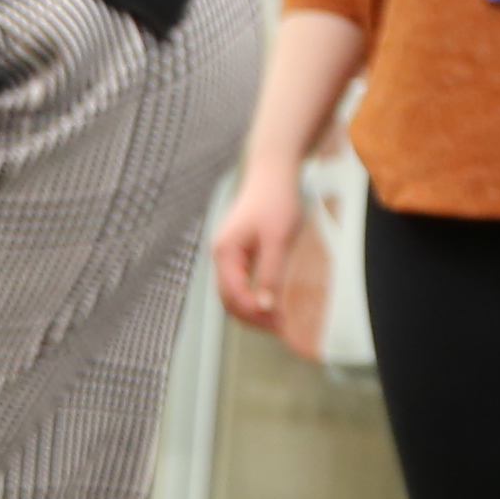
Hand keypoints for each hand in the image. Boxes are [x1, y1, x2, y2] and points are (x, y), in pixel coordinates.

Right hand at [209, 159, 306, 330]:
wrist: (273, 171)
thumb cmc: (276, 200)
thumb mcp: (277, 239)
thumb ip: (270, 273)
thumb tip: (265, 307)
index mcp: (225, 254)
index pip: (234, 296)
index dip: (254, 314)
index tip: (278, 324)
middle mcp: (221, 256)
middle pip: (228, 299)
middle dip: (250, 317)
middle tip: (278, 327)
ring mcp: (227, 253)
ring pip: (232, 293)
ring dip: (250, 308)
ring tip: (275, 318)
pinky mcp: (237, 250)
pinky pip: (239, 281)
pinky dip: (251, 294)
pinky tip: (269, 299)